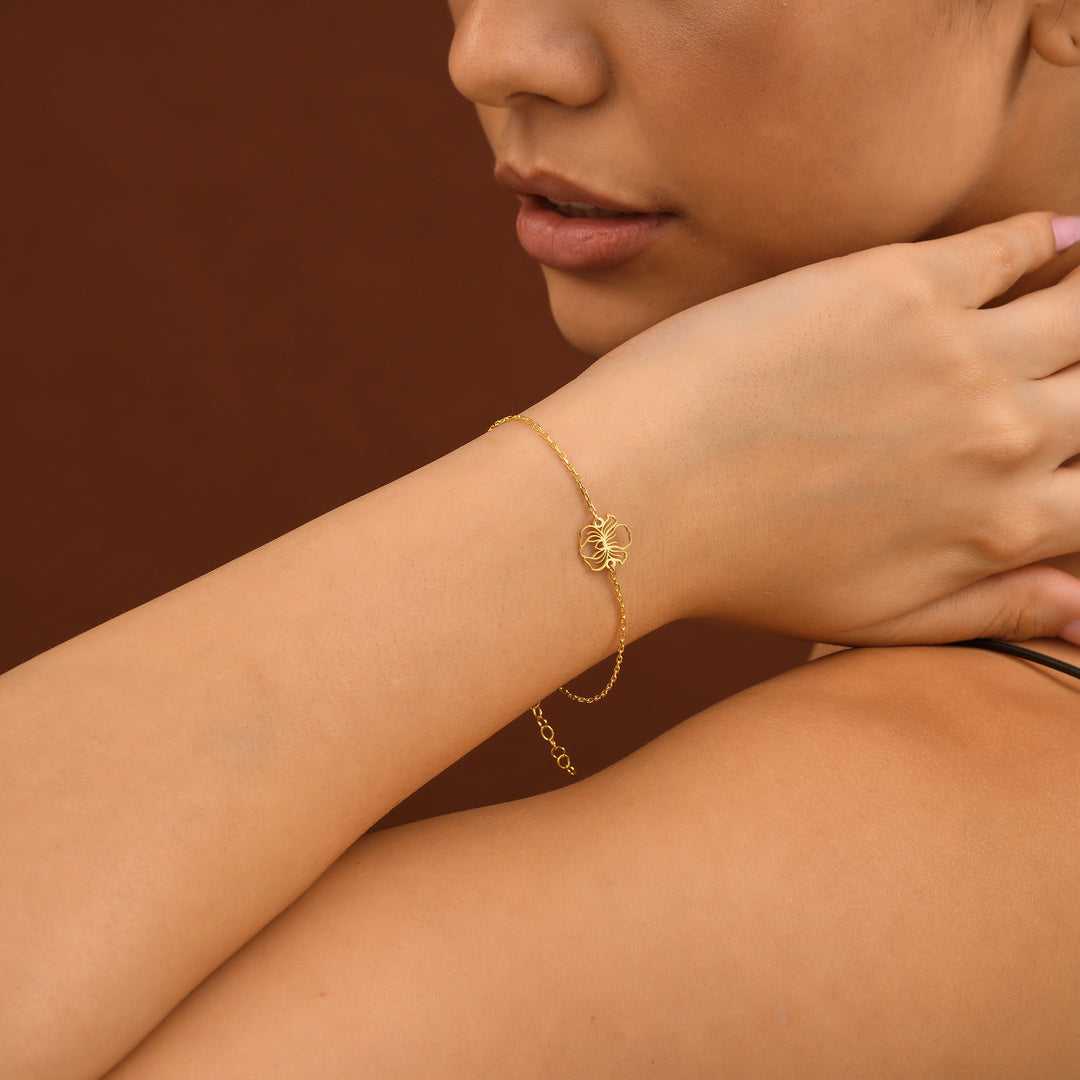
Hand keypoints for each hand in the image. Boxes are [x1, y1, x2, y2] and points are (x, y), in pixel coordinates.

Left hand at [537, 212, 1079, 644]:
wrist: (639, 496)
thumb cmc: (743, 571)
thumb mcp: (875, 619)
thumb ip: (989, 613)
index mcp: (1001, 527)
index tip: (1074, 440)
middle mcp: (1006, 438)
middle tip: (1073, 373)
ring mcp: (960, 354)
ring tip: (1079, 294)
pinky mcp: (901, 283)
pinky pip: (1012, 245)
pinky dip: (1049, 236)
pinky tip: (1061, 234)